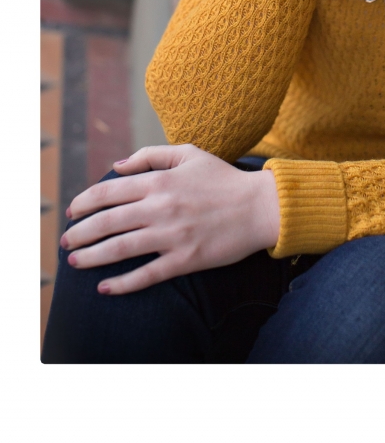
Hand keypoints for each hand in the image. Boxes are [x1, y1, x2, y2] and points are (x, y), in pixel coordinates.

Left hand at [60, 144, 280, 294]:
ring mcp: (172, 235)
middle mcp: (161, 207)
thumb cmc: (224, 179)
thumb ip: (150, 155)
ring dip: (91, 257)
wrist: (260, 207)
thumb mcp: (190, 153)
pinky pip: (146, 275)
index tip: (71, 212)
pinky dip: (122, 284)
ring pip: (120, 249)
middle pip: (107, 222)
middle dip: (79, 232)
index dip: (83, 202)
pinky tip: (105, 288)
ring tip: (75, 262)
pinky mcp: (185, 259)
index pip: (108, 192)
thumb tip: (116, 167)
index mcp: (160, 181)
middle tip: (65, 241)